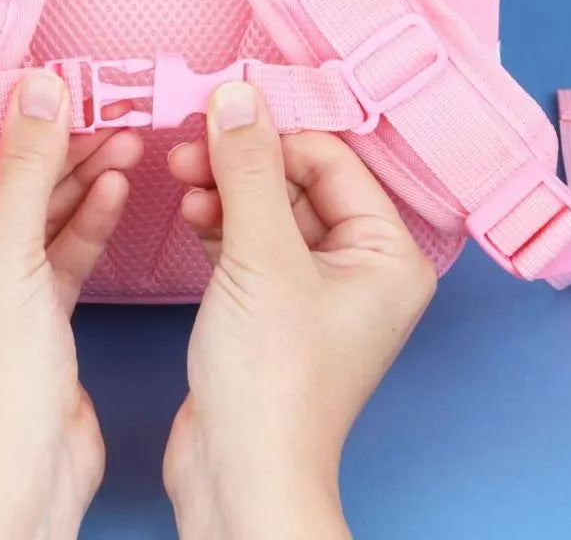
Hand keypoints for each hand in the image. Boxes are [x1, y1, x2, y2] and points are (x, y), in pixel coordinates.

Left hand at [0, 69, 142, 539]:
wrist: (25, 471)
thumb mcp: (7, 250)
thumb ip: (28, 164)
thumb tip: (41, 87)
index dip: (6, 116)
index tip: (53, 82)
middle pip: (5, 177)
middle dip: (55, 145)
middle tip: (103, 107)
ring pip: (40, 209)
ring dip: (82, 176)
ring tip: (126, 138)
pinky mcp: (35, 307)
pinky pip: (61, 246)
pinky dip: (89, 218)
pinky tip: (117, 187)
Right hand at [164, 82, 435, 539]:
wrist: (239, 475)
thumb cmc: (271, 381)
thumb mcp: (260, 256)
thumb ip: (249, 168)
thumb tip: (238, 95)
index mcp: (388, 254)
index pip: (332, 159)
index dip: (274, 132)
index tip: (219, 110)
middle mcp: (362, 268)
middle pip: (299, 180)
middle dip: (242, 160)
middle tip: (191, 144)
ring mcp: (317, 289)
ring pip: (271, 208)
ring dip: (226, 187)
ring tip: (182, 177)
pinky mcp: (275, 307)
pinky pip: (252, 241)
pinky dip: (221, 220)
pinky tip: (191, 210)